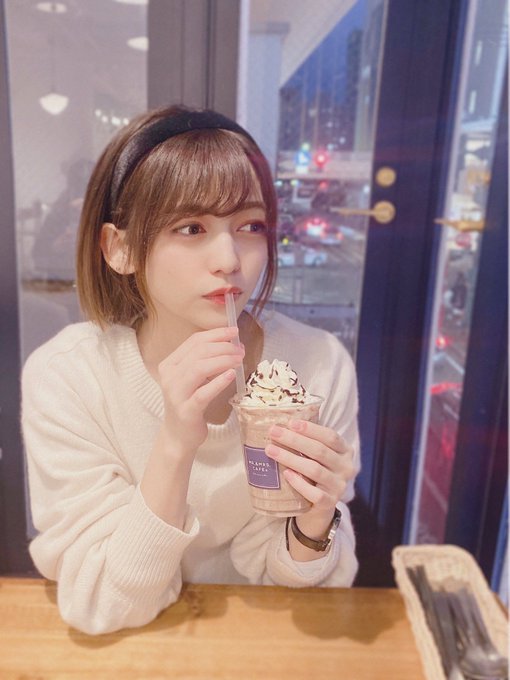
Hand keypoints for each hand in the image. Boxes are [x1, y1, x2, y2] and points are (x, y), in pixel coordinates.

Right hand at [158, 326, 242, 451]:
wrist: (179, 436)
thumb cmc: (190, 403)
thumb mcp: (192, 379)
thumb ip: (204, 361)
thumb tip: (232, 344)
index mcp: (170, 364)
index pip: (194, 341)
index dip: (216, 334)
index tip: (235, 332)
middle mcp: (169, 376)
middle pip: (199, 352)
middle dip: (224, 347)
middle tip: (241, 350)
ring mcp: (176, 394)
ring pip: (200, 368)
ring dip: (224, 360)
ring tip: (240, 360)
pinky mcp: (186, 410)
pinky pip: (203, 393)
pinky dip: (219, 382)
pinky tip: (232, 375)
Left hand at [265, 419, 355, 523]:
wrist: (320, 505)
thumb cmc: (316, 471)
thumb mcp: (319, 455)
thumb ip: (308, 441)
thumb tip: (281, 425)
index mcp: (346, 451)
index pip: (330, 436)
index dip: (311, 429)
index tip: (290, 423)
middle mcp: (346, 468)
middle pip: (319, 451)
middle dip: (294, 440)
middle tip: (273, 432)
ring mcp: (339, 487)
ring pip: (314, 470)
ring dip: (290, 458)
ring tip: (271, 450)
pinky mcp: (329, 503)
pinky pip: (314, 493)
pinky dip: (299, 483)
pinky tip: (286, 474)